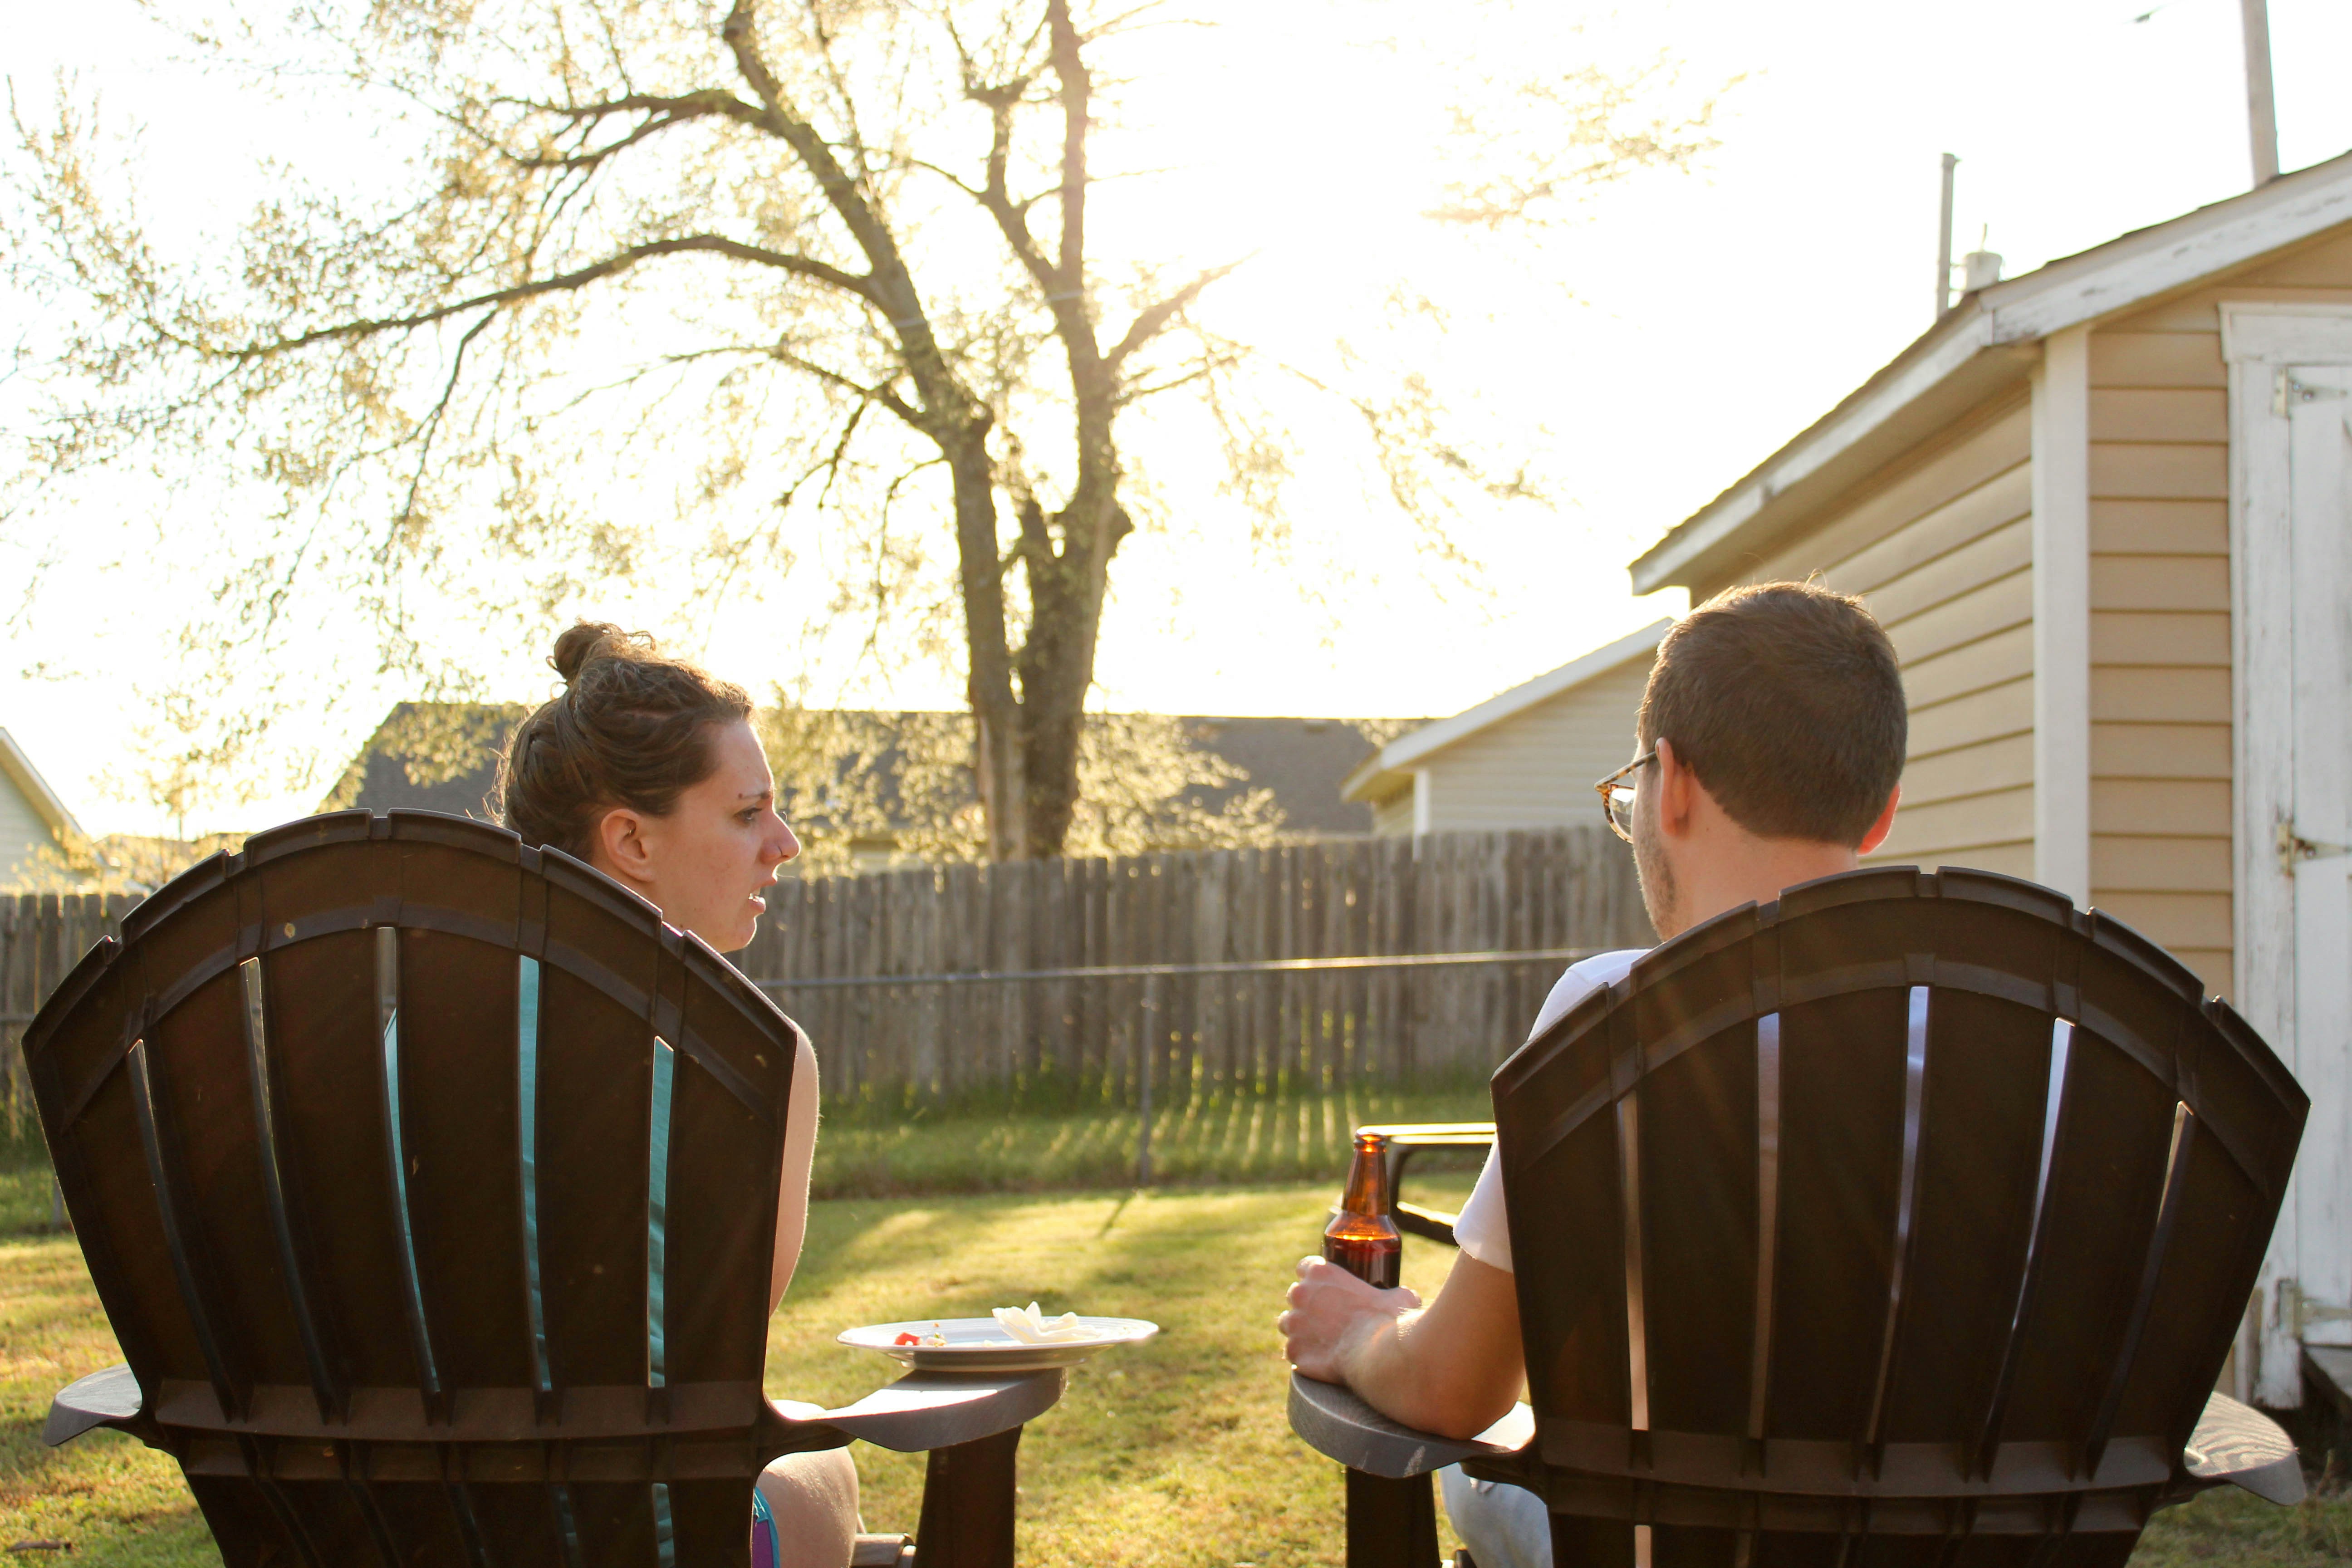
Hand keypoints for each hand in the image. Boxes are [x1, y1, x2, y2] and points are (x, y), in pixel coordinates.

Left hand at [1279, 1255, 1420, 1382]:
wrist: (1379, 1355)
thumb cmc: (1389, 1322)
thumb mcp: (1400, 1296)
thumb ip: (1394, 1293)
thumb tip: (1404, 1298)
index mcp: (1321, 1273)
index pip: (1306, 1266)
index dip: (1314, 1276)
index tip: (1325, 1287)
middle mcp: (1300, 1294)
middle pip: (1295, 1294)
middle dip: (1307, 1304)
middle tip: (1327, 1316)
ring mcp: (1294, 1324)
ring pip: (1287, 1322)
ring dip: (1299, 1329)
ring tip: (1319, 1339)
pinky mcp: (1294, 1352)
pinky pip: (1292, 1352)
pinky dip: (1303, 1356)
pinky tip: (1318, 1360)